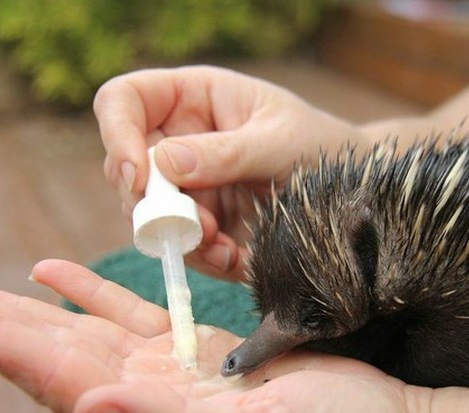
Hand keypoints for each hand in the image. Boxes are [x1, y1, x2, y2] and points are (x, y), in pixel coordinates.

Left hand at [0, 259, 430, 412]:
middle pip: (50, 355)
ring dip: (26, 310)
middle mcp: (146, 400)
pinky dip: (90, 296)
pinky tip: (54, 275)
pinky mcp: (198, 352)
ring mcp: (169, 374)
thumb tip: (90, 405)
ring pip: (80, 333)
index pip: (53, 377)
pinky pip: (131, 317)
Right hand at [94, 66, 365, 280]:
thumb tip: (161, 163)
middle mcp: (180, 140)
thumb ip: (227, 152)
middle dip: (152, 204)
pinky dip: (202, 257)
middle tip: (196, 226)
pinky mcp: (203, 221)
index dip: (116, 134)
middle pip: (127, 169)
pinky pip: (182, 244)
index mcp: (193, 98)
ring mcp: (188, 185)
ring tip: (224, 247)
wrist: (351, 190)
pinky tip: (234, 258)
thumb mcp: (280, 141)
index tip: (139, 176)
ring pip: (150, 215)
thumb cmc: (320, 144)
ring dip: (179, 238)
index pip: (124, 101)